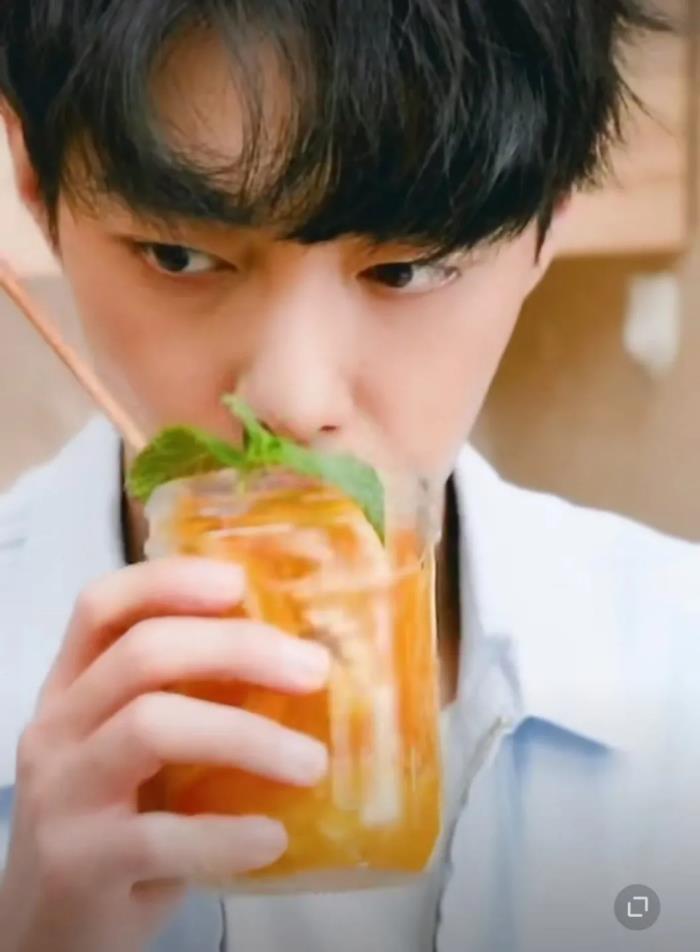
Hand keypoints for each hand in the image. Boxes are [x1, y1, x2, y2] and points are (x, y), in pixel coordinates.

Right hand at [0, 558, 329, 951]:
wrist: (49, 930)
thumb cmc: (118, 821)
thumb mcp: (141, 751)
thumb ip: (194, 702)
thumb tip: (304, 663)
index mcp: (74, 686)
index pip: (103, 606)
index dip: (170, 581)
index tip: (239, 583)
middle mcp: (58, 727)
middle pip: (143, 654)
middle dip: (239, 650)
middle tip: (315, 670)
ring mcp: (62, 794)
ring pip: (152, 727)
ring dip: (247, 736)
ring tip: (312, 763)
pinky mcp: (78, 863)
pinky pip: (160, 835)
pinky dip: (227, 833)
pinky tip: (272, 837)